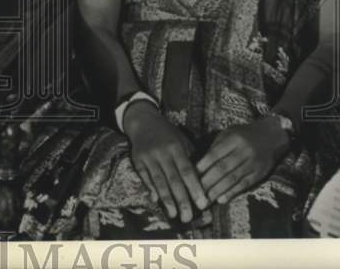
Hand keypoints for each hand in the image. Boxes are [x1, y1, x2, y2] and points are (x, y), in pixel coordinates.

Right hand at [124, 101, 208, 222]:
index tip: (203, 204)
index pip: (187, 170)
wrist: (143, 121)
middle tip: (188, 217)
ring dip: (167, 199)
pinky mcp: (137, 161)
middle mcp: (161, 152)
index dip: (195, 188)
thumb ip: (190, 157)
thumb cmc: (167, 133)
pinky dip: (150, 189)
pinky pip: (144, 177)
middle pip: (173, 179)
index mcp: (175, 146)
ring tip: (174, 214)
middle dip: (182, 199)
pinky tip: (156, 201)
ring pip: (159, 181)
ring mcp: (148, 157)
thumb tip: (201, 179)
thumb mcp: (182, 140)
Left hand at [196, 117, 290, 204]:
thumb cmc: (244, 134)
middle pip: (223, 168)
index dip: (203, 166)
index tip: (191, 176)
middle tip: (195, 193)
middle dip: (208, 181)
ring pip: (233, 179)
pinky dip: (232, 193)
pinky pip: (244, 185)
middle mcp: (244, 151)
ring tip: (205, 200)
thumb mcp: (229, 134)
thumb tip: (199, 165)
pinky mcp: (260, 174)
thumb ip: (216, 148)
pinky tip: (221, 200)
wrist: (273, 136)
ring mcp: (253, 163)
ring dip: (217, 190)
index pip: (215, 154)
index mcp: (233, 139)